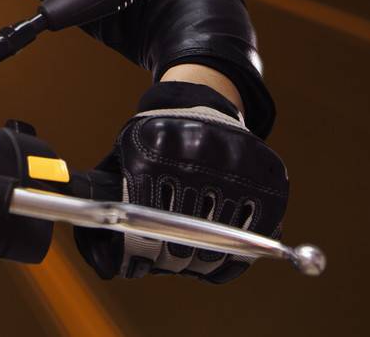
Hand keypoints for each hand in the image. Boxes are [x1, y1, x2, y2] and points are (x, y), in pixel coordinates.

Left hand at [74, 80, 287, 282]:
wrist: (197, 106)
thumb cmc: (155, 140)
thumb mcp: (123, 153)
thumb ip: (106, 196)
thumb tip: (102, 260)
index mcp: (151, 147)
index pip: (145, 216)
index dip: (145, 247)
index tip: (145, 259)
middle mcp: (193, 150)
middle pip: (183, 232)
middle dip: (174, 258)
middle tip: (171, 263)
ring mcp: (234, 162)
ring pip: (219, 240)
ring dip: (206, 260)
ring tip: (195, 260)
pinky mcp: (267, 175)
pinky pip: (257, 234)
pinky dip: (240, 255)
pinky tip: (225, 255)